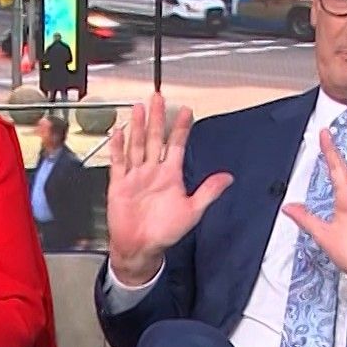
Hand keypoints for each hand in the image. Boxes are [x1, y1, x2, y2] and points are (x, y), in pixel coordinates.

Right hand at [105, 94, 233, 283]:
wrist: (141, 248)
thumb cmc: (165, 232)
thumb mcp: (192, 211)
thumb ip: (208, 192)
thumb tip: (228, 178)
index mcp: (170, 175)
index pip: (176, 145)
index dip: (181, 128)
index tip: (186, 112)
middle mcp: (152, 172)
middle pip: (154, 138)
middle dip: (156, 118)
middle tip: (158, 98)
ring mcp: (135, 176)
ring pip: (137, 145)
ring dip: (137, 127)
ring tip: (139, 108)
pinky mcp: (119, 185)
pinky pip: (118, 162)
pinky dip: (118, 148)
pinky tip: (118, 133)